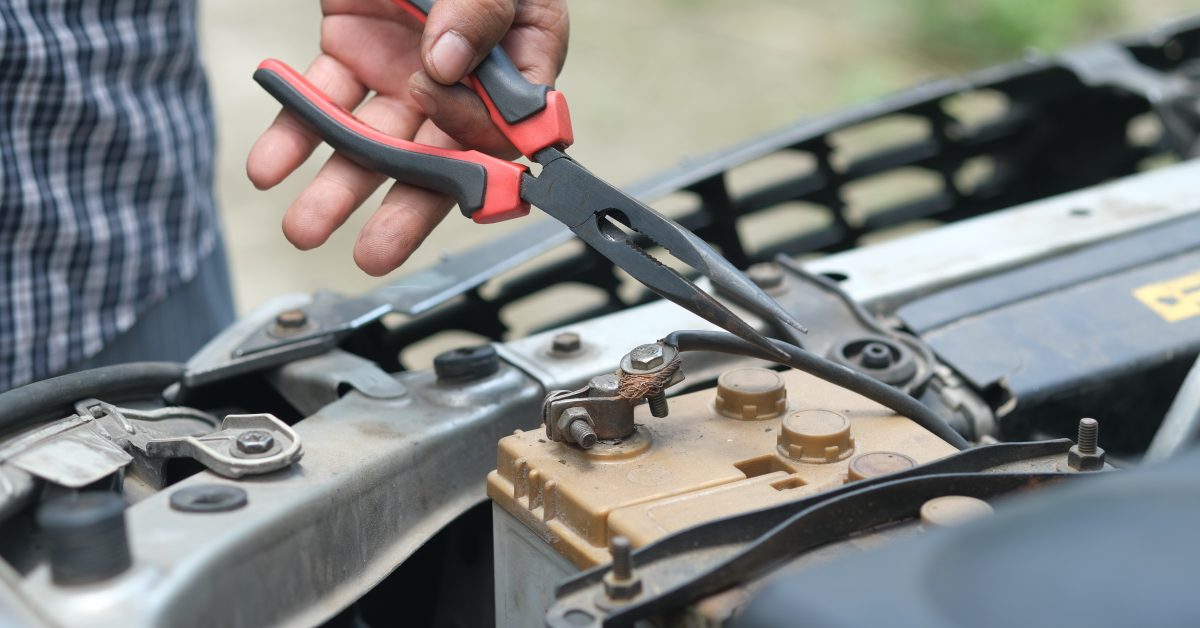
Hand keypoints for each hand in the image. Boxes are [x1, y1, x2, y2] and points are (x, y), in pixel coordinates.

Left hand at [246, 0, 568, 274]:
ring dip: (338, 185)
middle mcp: (463, 78)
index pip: (511, 128)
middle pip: (439, 155)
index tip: (464, 176)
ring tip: (304, 225)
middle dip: (401, 207)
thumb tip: (447, 65)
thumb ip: (481, 8)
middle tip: (372, 254)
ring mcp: (404, 70)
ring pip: (374, 139)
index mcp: (518, 58)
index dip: (488, 160)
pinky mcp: (350, 53)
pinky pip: (321, 99)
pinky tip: (271, 165)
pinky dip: (293, 131)